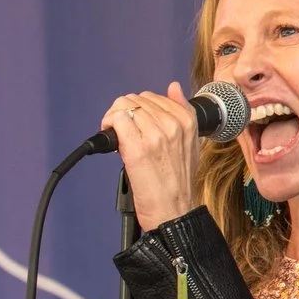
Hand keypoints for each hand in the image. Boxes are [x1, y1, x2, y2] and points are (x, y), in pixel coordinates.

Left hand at [98, 82, 199, 230]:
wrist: (173, 212)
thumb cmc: (178, 183)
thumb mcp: (191, 144)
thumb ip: (183, 113)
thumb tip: (174, 87)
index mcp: (187, 121)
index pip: (153, 96)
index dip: (137, 108)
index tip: (132, 123)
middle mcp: (172, 125)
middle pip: (136, 99)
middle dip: (123, 112)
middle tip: (120, 131)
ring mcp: (155, 135)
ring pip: (124, 107)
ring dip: (113, 119)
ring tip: (115, 137)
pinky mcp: (137, 148)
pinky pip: (117, 120)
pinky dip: (108, 125)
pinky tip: (110, 140)